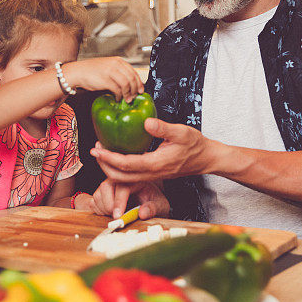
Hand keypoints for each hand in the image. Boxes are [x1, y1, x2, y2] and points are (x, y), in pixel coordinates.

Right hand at [62, 57, 143, 101]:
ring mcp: (110, 71)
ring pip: (126, 84)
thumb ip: (119, 72)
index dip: (139, 82)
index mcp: (117, 61)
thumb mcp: (108, 66)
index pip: (133, 72)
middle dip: (135, 89)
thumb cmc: (92, 71)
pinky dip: (120, 96)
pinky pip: (117, 89)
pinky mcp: (105, 80)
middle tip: (135, 96)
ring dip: (128, 94)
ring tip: (127, 99)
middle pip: (132, 78)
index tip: (141, 90)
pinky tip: (118, 98)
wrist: (78, 72)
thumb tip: (130, 84)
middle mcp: (115, 65)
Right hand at [90, 179, 169, 218]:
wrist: (151, 202)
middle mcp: (121, 179)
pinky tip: (109, 214)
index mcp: (135, 178)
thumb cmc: (155, 202)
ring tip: (115, 215)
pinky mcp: (103, 193)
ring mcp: (110, 185)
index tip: (118, 215)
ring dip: (103, 208)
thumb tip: (142, 213)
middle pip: (106, 186)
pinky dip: (98, 210)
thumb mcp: (160, 206)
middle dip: (108, 204)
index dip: (118, 201)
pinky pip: (93, 200)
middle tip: (116, 217)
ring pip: (98, 193)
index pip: (122, 186)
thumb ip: (152, 208)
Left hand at [92, 118, 216, 182]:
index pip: (125, 164)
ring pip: (124, 179)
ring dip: (110, 167)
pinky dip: (119, 168)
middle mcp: (152, 173)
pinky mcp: (153, 174)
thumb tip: (146, 122)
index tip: (96, 148)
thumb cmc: (195, 145)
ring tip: (102, 151)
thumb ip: (163, 128)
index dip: (108, 157)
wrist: (206, 159)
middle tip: (95, 150)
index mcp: (155, 164)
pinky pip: (131, 176)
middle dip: (103, 165)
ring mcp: (152, 176)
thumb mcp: (181, 132)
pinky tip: (117, 154)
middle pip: (119, 176)